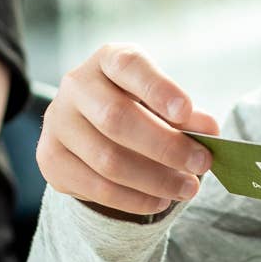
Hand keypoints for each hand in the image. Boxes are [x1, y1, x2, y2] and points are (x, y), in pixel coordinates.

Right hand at [37, 45, 220, 217]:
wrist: (88, 127)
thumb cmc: (137, 107)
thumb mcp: (161, 101)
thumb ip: (184, 114)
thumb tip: (209, 131)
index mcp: (107, 60)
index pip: (129, 66)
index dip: (157, 88)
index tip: (186, 111)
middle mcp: (76, 85)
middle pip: (116, 118)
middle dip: (166, 146)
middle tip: (202, 164)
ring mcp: (57, 123)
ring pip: (107, 159)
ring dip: (154, 180)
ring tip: (187, 189)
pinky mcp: (51, 159)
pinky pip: (95, 187)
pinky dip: (133, 199)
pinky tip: (160, 201)